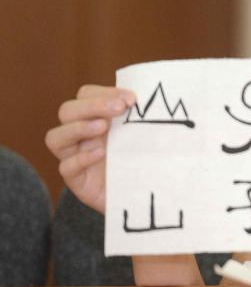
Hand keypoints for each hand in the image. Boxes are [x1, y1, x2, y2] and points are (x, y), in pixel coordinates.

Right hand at [44, 85, 136, 214]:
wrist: (147, 193)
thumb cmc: (147, 157)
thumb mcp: (149, 133)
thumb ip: (146, 116)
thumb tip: (158, 100)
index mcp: (98, 117)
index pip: (86, 95)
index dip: (104, 92)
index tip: (132, 99)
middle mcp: (82, 135)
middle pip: (67, 111)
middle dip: (92, 105)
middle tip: (119, 108)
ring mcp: (75, 157)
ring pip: (56, 138)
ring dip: (78, 128)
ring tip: (103, 127)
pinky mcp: (78, 181)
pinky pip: (66, 167)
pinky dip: (81, 158)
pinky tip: (100, 153)